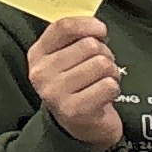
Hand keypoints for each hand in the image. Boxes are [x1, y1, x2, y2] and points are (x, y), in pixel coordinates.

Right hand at [29, 14, 125, 151]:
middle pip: (89, 45)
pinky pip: (109, 85)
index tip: (100, 32)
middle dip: (104, 54)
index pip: (64, 27)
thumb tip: (96, 26)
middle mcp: (41, 73)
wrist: (79, 126)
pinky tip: (104, 95)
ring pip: (102, 64)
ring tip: (102, 81)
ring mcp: (55, 92)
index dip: (89, 25)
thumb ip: (75, 38)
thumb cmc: (77, 85)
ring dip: (111, 73)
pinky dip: (114, 89)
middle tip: (100, 69)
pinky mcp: (74, 110)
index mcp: (37, 55)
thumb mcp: (66, 58)